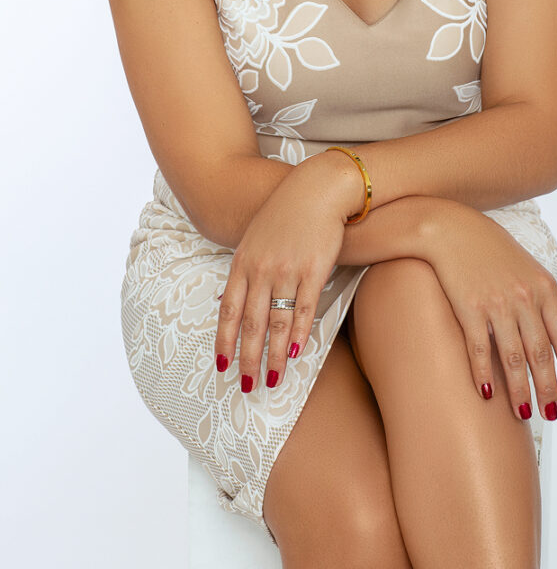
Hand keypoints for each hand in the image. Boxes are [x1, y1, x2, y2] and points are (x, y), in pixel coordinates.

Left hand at [214, 153, 361, 392]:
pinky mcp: (314, 270)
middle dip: (246, 359)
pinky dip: (299, 335)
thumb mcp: (255, 237)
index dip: (223, 340)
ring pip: (277, 323)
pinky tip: (297, 354)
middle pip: (250, 324)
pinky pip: (304, 310)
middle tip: (245, 386)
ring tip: (272, 379)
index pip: (227, 310)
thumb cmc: (287, 211)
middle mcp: (261, 269)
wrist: (318, 187)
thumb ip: (244, 268)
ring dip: (274, 356)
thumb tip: (230, 300)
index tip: (220, 365)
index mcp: (243, 262)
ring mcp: (287, 270)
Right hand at [422, 202, 556, 421]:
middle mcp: (524, 298)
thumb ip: (544, 300)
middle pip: (541, 354)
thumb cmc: (491, 249)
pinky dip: (484, 375)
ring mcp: (497, 304)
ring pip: (513, 358)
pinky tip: (488, 394)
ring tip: (523, 413)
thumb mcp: (528, 268)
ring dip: (520, 390)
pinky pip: (479, 350)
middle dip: (547, 388)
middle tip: (549, 412)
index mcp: (544, 287)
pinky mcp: (469, 308)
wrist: (451, 229)